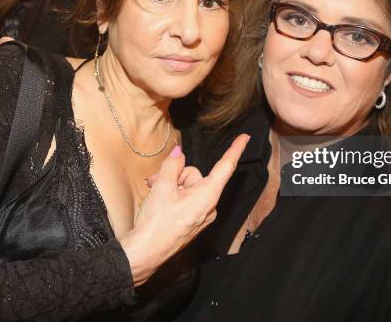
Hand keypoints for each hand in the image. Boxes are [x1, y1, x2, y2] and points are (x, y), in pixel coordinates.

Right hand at [121, 134, 249, 285]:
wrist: (144, 254)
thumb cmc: (156, 224)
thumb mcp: (162, 188)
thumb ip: (172, 166)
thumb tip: (178, 154)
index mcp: (207, 196)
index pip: (225, 168)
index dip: (235, 150)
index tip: (245, 138)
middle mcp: (208, 206)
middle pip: (195, 176)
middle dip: (175, 175)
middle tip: (156, 182)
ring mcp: (200, 214)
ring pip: (187, 186)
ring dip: (170, 185)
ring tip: (153, 192)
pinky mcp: (192, 220)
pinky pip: (185, 199)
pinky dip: (172, 196)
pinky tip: (158, 201)